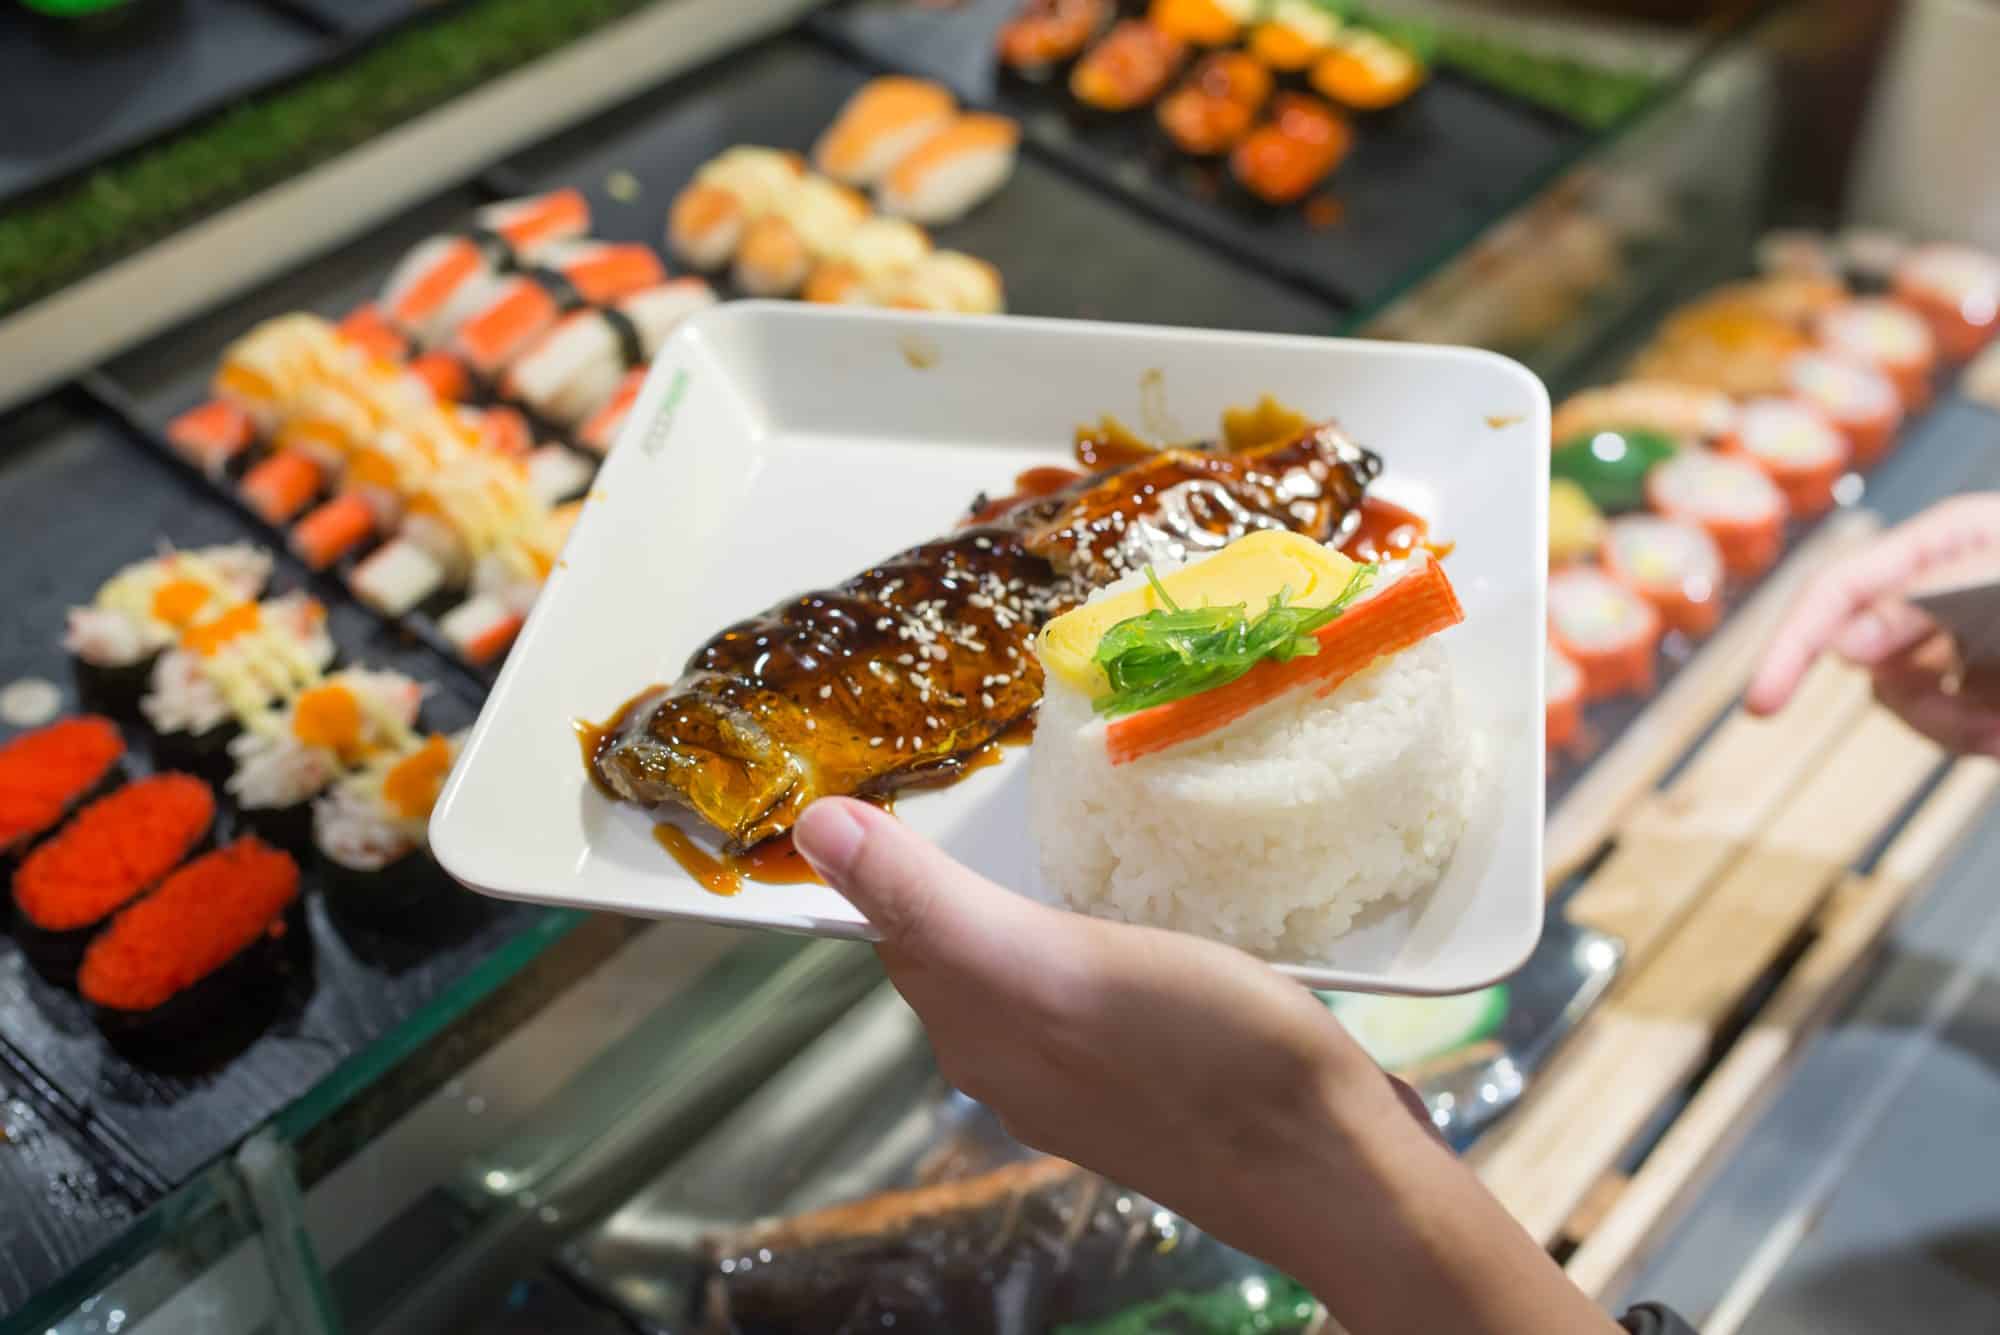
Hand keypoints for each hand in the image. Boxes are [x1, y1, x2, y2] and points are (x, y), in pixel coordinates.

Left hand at [794, 797, 1619, 1334]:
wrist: (1333, 1166)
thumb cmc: (1197, 1057)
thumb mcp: (1049, 961)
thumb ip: (929, 899)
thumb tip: (812, 826)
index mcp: (978, 1032)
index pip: (903, 928)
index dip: (896, 853)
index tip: (913, 773)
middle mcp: (1018, 1062)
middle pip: (962, 948)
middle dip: (962, 872)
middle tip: (990, 784)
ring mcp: (1091, 1076)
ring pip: (1032, 967)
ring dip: (1034, 900)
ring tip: (1069, 831)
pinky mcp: (1160, 1074)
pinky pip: (1100, 987)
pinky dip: (1100, 936)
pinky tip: (1144, 909)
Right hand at [1747, 494, 1999, 756]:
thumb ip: (1928, 603)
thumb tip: (1843, 643)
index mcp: (1945, 541)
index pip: (1838, 589)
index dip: (1792, 645)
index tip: (1762, 705)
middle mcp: (1943, 587)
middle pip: (1868, 653)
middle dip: (1921, 703)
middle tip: (1984, 728)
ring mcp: (1962, 636)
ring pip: (1901, 696)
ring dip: (1950, 728)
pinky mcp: (1980, 680)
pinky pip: (1944, 721)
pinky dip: (1974, 737)